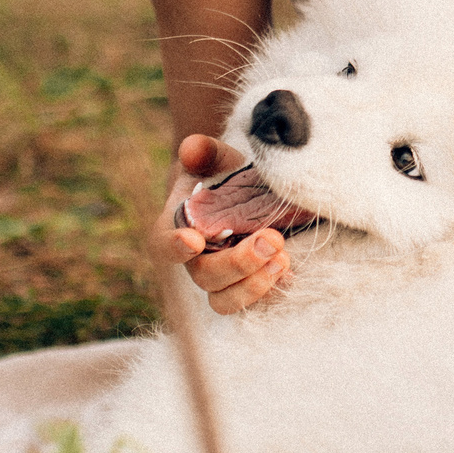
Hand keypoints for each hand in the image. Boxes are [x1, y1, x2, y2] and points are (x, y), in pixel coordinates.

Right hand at [156, 134, 293, 315]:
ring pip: (225, 301)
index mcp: (177, 229)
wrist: (241, 193)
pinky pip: (254, 304)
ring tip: (283, 258)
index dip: (174, 247)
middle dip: (238, 263)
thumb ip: (203, 150)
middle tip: (270, 240)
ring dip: (254, 285)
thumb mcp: (214, 156)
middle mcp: (195, 260)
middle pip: (205, 277)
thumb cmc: (220, 175)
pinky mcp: (246, 287)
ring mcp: (221, 279)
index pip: (163, 245)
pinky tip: (290, 271)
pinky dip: (272, 291)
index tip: (194, 240)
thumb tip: (192, 149)